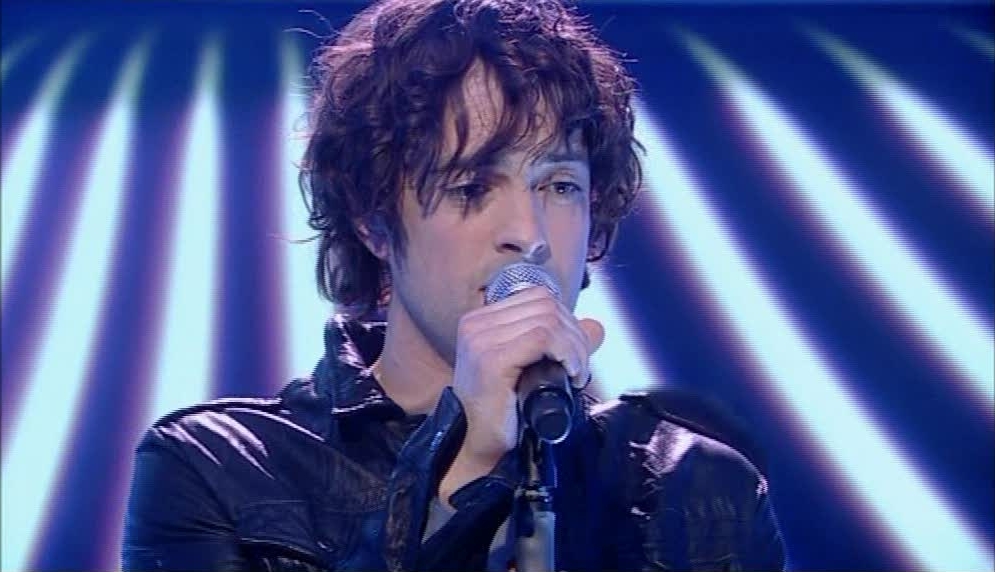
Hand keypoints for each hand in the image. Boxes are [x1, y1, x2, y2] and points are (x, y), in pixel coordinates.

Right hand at [437, 286, 604, 506]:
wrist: (475, 446)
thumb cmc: (502, 412)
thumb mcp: (530, 368)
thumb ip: (560, 344)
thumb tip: (596, 327)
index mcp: (481, 321)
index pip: (538, 298)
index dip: (566, 320)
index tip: (573, 353)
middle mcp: (476, 324)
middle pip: (546, 305)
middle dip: (575, 335)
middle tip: (579, 368)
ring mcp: (481, 339)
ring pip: (548, 319)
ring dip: (574, 347)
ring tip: (576, 374)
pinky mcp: (491, 358)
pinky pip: (543, 337)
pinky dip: (567, 353)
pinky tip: (571, 375)